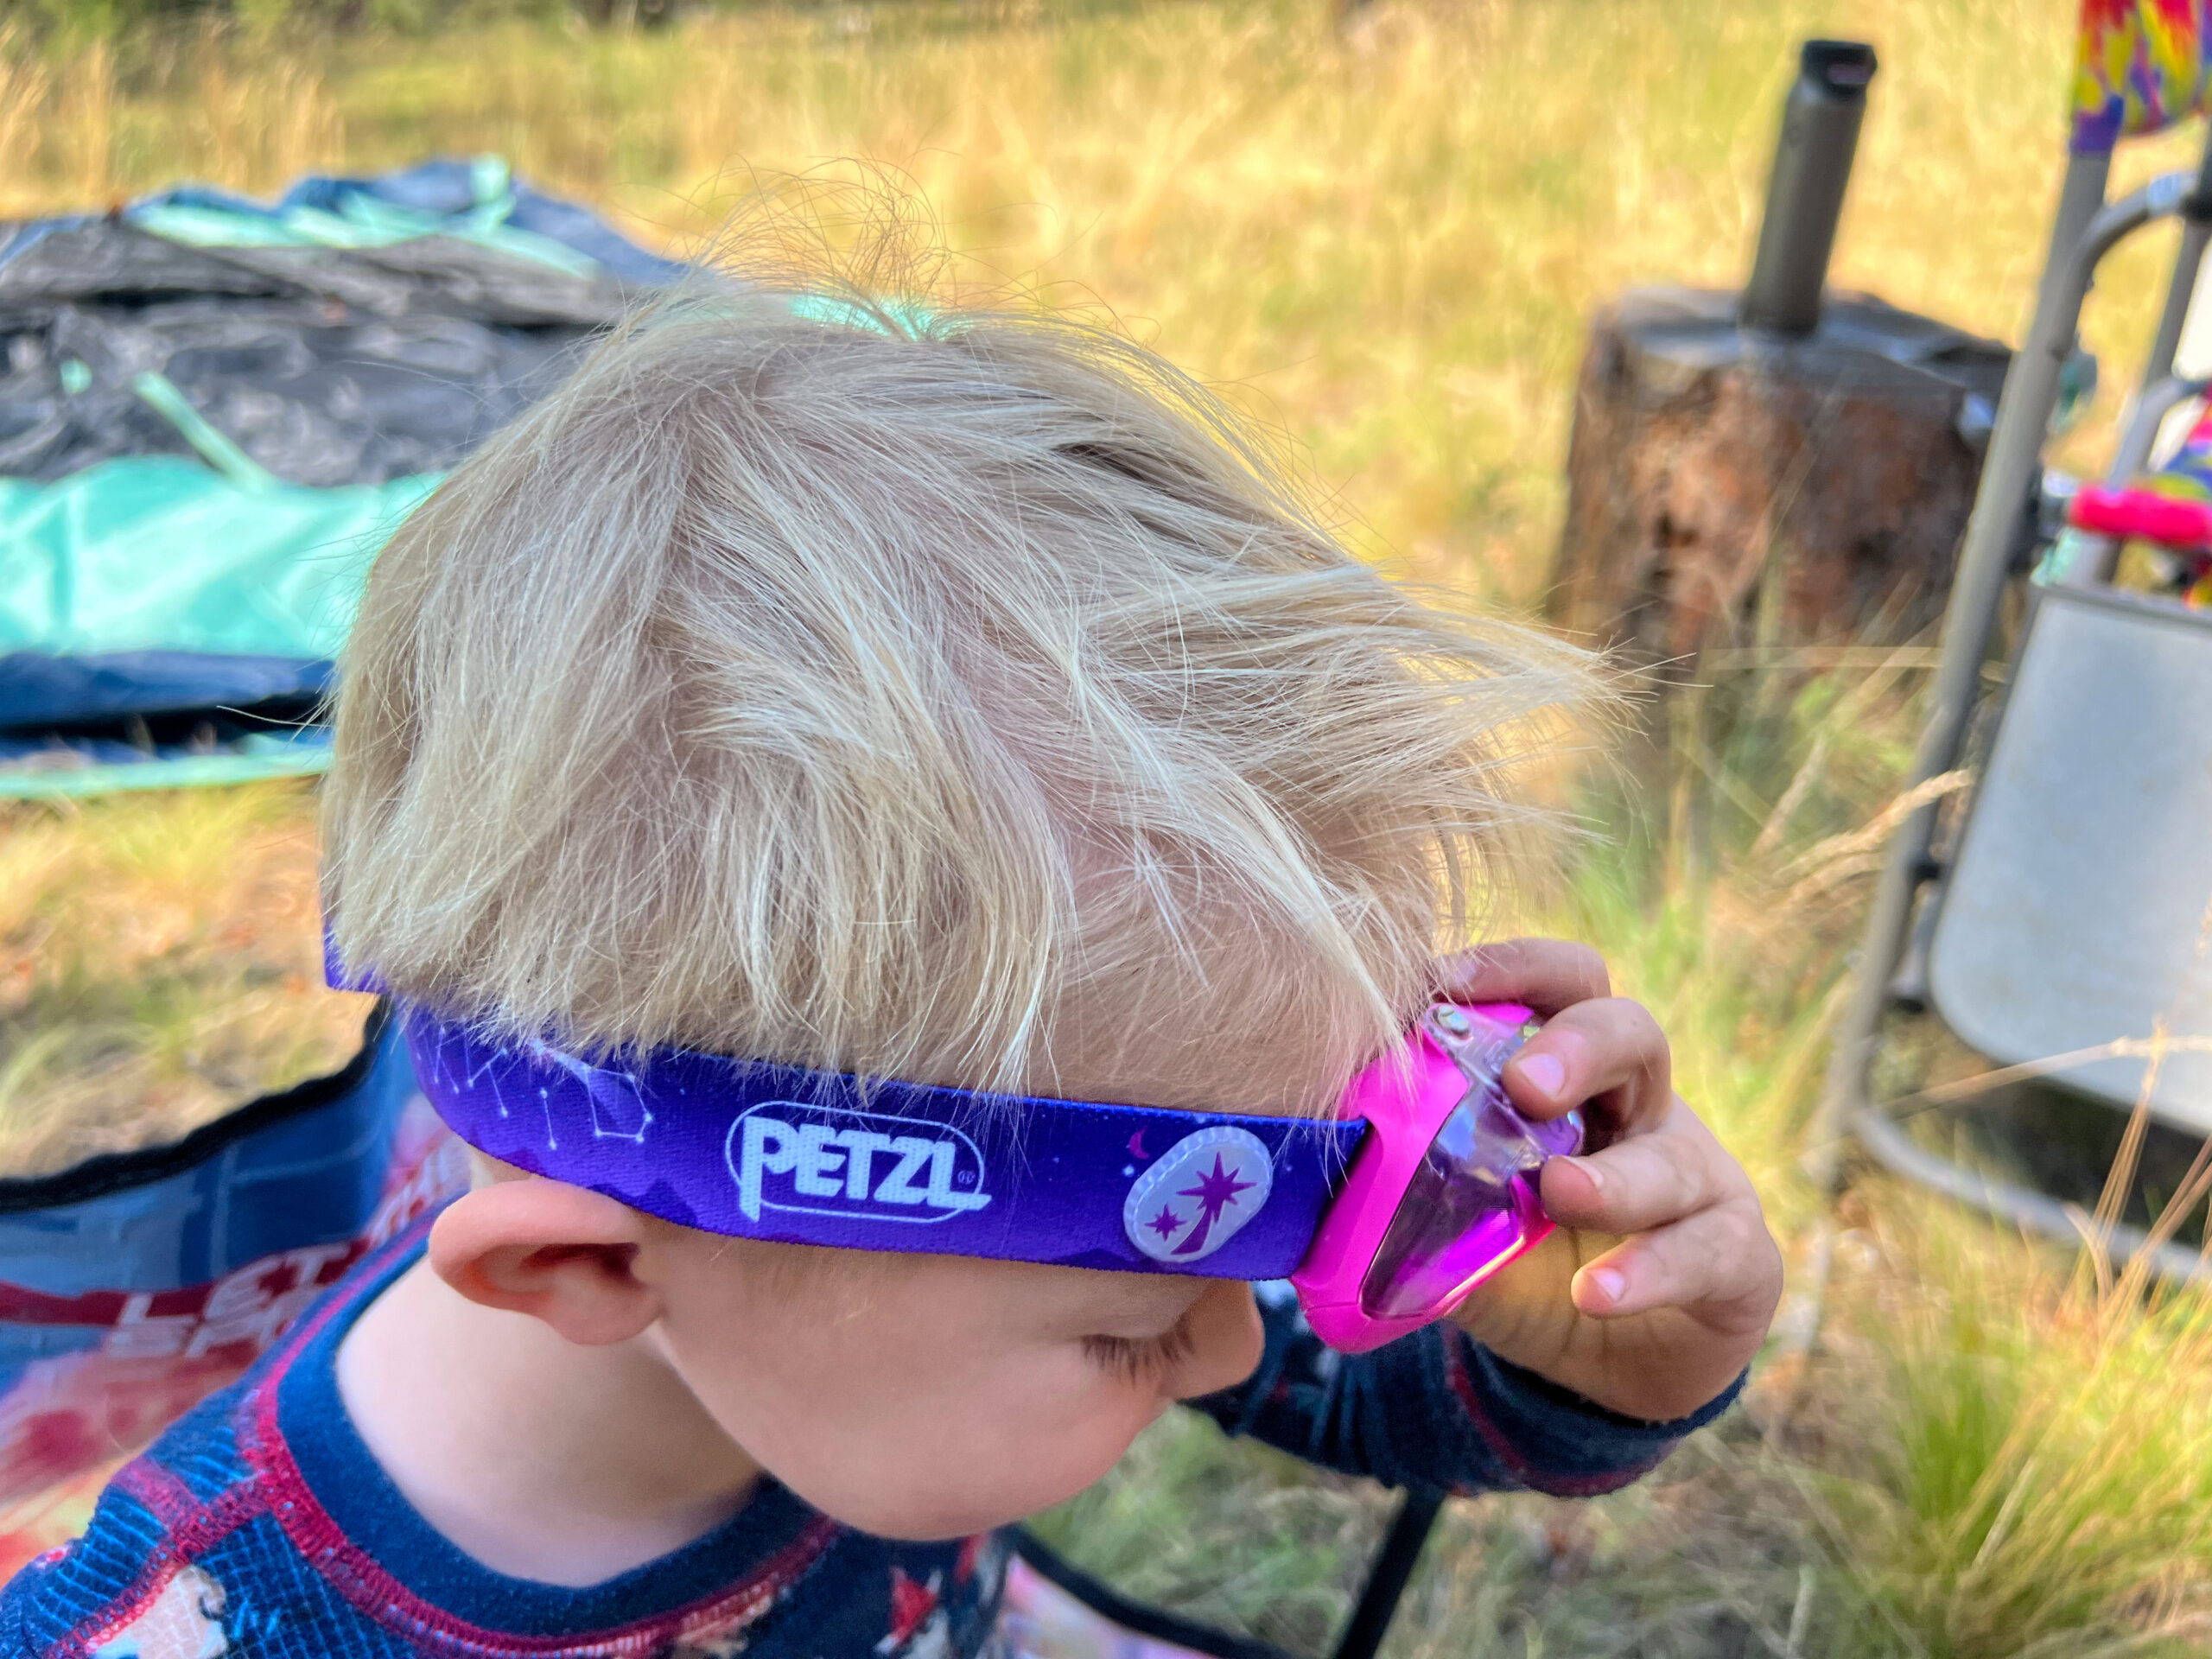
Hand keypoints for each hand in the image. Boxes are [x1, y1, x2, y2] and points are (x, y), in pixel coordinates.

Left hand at [1438, 939, 1781, 1423]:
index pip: (1563, 984)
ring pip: (1670, 1156)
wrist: (1610, 1361)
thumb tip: (1299, 1165)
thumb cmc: (1527, 1254)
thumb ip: (1400, 1181)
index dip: (1515, 968)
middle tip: (1522, 1084)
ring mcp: (1696, 1179)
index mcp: (1573, 1074)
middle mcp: (1643, 1108)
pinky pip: (1706, 1253)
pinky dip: (1649, 1271)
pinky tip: (1596, 1291)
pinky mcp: (1735, 1257)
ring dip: (1613, 1177)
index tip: (1443, 982)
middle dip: (1577, 1048)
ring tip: (1560, 1193)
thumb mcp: (1460, 1210)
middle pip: (1632, 1035)